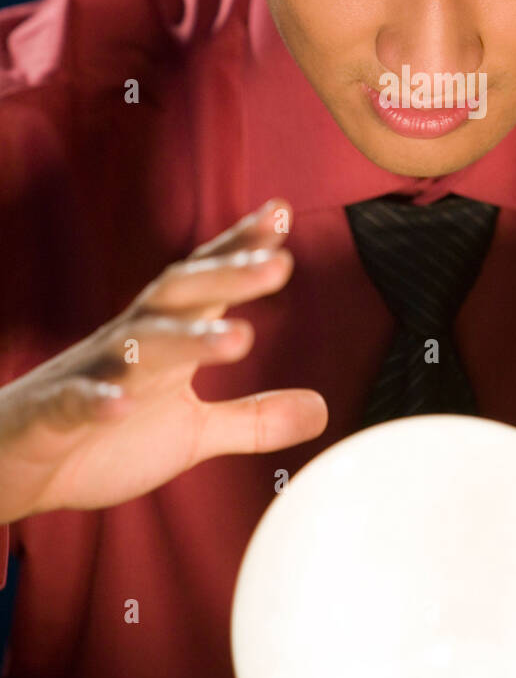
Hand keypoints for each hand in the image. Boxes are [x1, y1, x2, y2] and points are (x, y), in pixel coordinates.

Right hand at [0, 198, 326, 523]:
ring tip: (237, 338)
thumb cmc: (104, 436)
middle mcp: (130, 342)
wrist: (14, 463)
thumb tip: (322, 408)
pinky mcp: (57, 415)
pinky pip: (77, 402)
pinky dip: (99, 401)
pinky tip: (121, 405)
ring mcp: (92, 374)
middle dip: (228, 275)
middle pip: (180, 295)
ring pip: (139, 345)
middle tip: (280, 262)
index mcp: (164, 337)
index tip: (282, 215)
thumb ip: (254, 418)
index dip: (240, 248)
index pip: (205, 282)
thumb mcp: (193, 432)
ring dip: (186, 339)